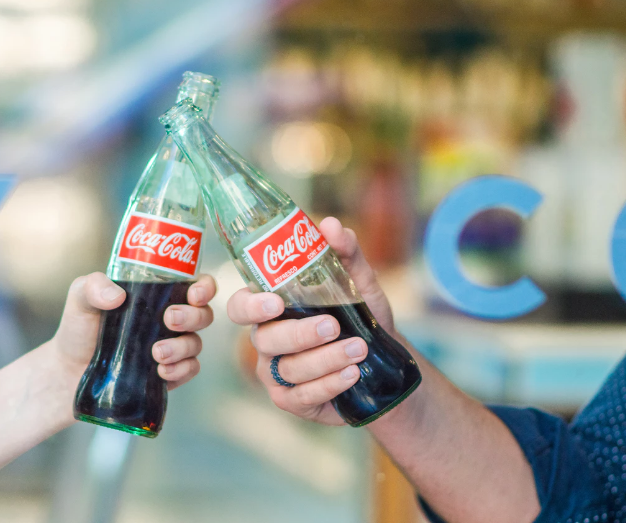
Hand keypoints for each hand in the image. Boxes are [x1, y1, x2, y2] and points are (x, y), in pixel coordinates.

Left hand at [52, 272, 216, 389]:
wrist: (69, 370)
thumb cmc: (80, 327)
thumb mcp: (81, 297)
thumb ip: (94, 286)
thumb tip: (117, 296)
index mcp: (158, 293)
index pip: (196, 284)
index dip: (205, 287)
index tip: (195, 294)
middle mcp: (170, 318)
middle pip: (204, 314)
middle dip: (193, 316)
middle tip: (169, 319)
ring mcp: (172, 346)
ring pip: (196, 344)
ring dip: (183, 347)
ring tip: (157, 353)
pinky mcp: (169, 373)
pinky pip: (189, 370)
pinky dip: (181, 370)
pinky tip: (161, 371)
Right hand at [227, 217, 396, 425]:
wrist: (385, 362)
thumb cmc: (360, 317)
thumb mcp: (358, 284)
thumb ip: (344, 254)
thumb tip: (330, 225)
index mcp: (271, 309)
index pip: (240, 306)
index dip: (250, 306)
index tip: (276, 302)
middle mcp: (267, 341)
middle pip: (265, 339)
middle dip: (299, 333)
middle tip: (332, 325)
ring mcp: (276, 373)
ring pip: (288, 368)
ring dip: (325, 359)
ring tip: (358, 349)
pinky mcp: (292, 401)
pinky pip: (303, 395)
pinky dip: (329, 383)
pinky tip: (352, 374)